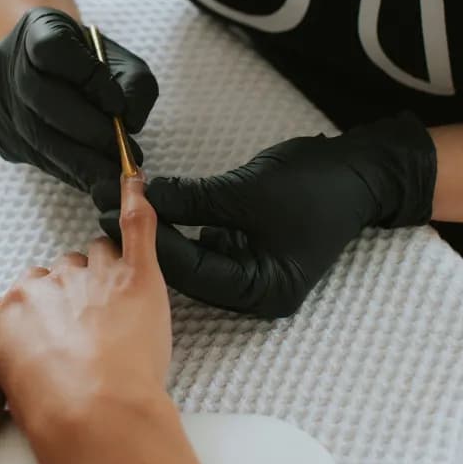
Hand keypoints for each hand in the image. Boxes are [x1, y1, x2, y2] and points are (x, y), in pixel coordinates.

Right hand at [0, 8, 157, 190]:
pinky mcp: (1, 133)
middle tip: (123, 157)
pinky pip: (33, 156)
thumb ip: (136, 86)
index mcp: (37, 27)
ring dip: (79, 161)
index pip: (52, 48)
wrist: (55, 72)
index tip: (116, 104)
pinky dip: (66, 170)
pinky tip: (92, 178)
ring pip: (34, 134)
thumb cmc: (95, 66)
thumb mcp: (123, 63)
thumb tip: (129, 123)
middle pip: (40, 96)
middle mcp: (8, 60)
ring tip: (113, 175)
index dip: (85, 77)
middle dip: (86, 132)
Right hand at [0, 174, 170, 437]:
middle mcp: (56, 281)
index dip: (55, 309)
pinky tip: (137, 181)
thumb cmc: (54, 412)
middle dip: (82, 291)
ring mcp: (98, 274)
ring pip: (101, 254)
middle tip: (96, 328)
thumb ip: (19, 349)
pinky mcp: (137, 275)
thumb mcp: (14, 384)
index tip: (64, 330)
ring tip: (121, 304)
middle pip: (70, 268)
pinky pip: (137, 225)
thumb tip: (28, 349)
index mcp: (21, 302)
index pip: (37, 286)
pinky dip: (137, 201)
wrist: (92, 415)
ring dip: (109, 270)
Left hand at [94, 113, 435, 317]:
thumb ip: (195, 198)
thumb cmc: (314, 185)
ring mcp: (251, 272)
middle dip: (146, 239)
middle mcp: (254, 291)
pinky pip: (204, 244)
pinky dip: (179, 226)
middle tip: (102, 207)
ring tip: (115, 205)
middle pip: (187, 272)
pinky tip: (149, 208)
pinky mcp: (247, 251)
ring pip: (192, 259)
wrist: (360, 172)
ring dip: (158, 231)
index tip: (110, 211)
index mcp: (262, 291)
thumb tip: (142, 196)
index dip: (148, 240)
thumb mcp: (249, 191)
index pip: (192, 271)